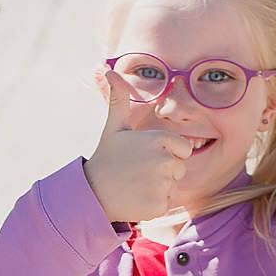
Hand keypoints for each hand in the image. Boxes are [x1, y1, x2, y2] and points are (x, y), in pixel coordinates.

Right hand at [82, 67, 190, 221]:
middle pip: (180, 168)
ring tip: (136, 185)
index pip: (184, 148)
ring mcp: (162, 184)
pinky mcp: (159, 205)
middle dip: (164, 172)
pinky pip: (166, 203)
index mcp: (159, 139)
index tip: (146, 157)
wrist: (92, 193)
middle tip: (138, 172)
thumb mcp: (114, 126)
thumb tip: (109, 70)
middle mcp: (163, 160)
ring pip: (173, 187)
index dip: (168, 153)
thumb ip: (119, 98)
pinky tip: (136, 198)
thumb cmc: (106, 158)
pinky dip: (154, 204)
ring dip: (159, 188)